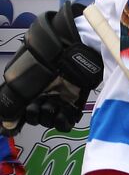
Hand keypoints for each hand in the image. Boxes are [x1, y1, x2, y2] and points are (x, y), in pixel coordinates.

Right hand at [0, 3, 101, 134]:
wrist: (72, 48)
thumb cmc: (42, 60)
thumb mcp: (17, 82)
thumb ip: (9, 105)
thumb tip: (6, 125)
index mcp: (23, 85)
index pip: (18, 109)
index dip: (17, 118)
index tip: (14, 125)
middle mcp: (40, 91)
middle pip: (33, 116)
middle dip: (33, 115)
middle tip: (37, 104)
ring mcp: (57, 94)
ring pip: (49, 119)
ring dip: (48, 116)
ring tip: (52, 103)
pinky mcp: (75, 97)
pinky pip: (68, 118)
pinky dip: (64, 120)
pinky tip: (63, 111)